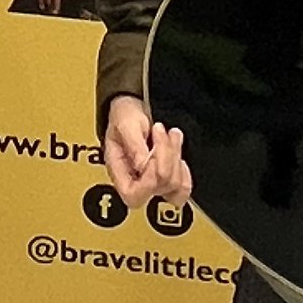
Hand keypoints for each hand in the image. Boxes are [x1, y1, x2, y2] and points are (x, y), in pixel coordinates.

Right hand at [103, 94, 189, 212]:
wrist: (133, 108)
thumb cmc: (125, 117)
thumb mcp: (126, 125)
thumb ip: (134, 146)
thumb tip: (144, 166)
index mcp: (118, 172)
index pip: (133, 194)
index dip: (150, 178)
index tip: (153, 152)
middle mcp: (134, 182)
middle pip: (159, 188)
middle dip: (166, 156)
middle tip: (160, 133)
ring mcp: (152, 182)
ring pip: (175, 188)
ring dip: (176, 159)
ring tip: (170, 138)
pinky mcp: (167, 178)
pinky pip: (183, 186)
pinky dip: (184, 169)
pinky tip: (176, 151)